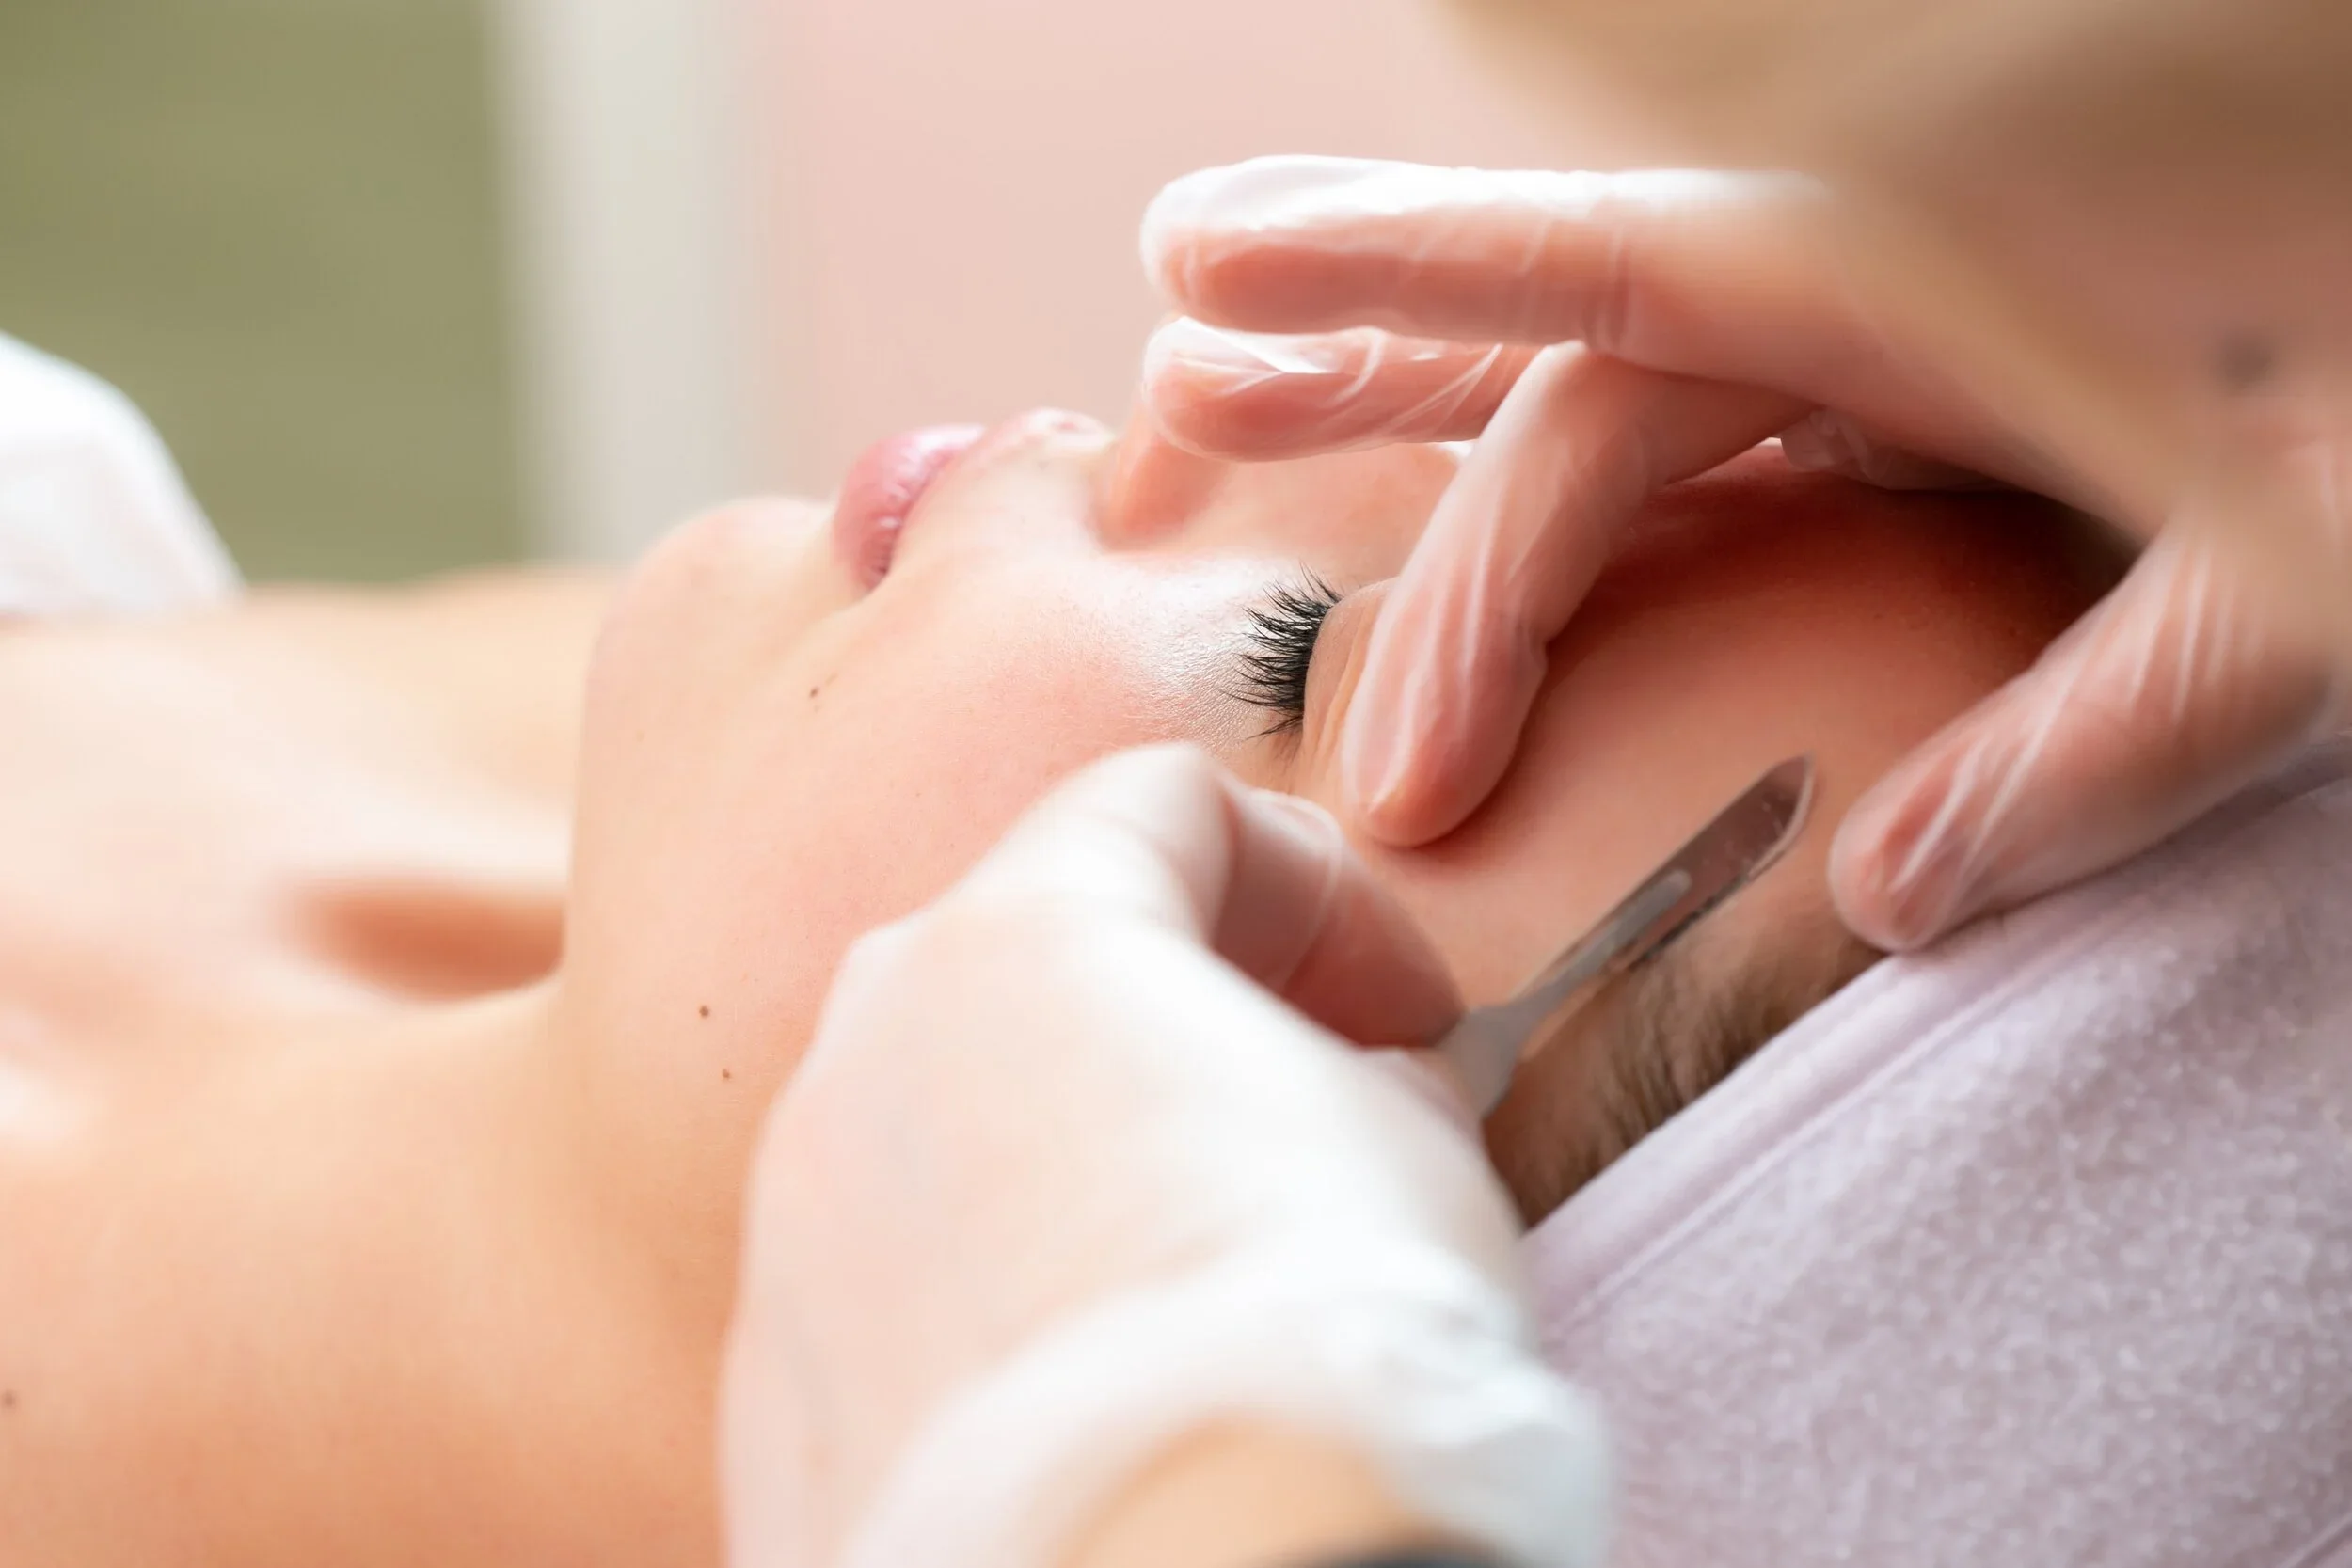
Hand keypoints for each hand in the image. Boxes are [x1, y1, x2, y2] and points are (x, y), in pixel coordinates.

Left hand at [722, 745, 1607, 1567]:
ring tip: (1199, 1269)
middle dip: (1181, 1004)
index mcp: (1023, 939)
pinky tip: (1095, 1385)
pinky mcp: (769, 1386)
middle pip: (1032, 949)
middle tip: (1310, 1107)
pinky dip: (991, 1290)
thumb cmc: (1313, 1352)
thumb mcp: (1418, 1153)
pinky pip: (892, 1279)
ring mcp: (796, 1223)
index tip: (1413, 1018)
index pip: (1162, 806)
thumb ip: (1364, 1069)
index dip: (1320, 887)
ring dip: (1074, 1149)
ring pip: (947, 1119)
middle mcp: (867, 1051)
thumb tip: (1349, 1090)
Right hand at [1134, 159, 2347, 947]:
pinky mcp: (1886, 407)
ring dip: (1397, 384)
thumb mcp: (2312, 577)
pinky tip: (1422, 495)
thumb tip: (1885, 893)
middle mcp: (1868, 295)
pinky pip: (1666, 436)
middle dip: (1366, 369)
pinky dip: (1527, 472)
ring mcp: (1869, 351)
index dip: (1404, 279)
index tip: (1211, 288)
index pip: (1617, 281)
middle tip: (1178, 383)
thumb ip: (2111, 722)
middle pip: (1566, 338)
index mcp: (1936, 280)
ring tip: (1210, 392)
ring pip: (1584, 368)